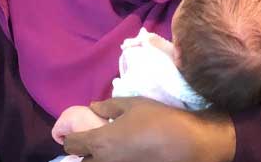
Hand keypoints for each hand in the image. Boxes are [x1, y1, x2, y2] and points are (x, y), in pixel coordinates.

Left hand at [63, 97, 235, 161]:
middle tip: (93, 142)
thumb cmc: (159, 119)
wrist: (189, 143)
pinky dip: (115, 161)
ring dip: (99, 158)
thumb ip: (108, 106)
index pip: (72, 144)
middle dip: (84, 152)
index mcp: (101, 142)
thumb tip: (93, 106)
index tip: (76, 131)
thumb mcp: (133, 104)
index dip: (71, 136)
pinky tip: (125, 155)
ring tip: (110, 149)